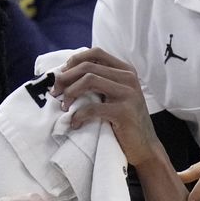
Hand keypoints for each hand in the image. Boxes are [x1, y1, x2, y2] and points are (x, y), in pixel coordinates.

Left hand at [50, 48, 163, 167]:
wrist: (145, 147)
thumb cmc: (124, 121)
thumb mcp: (115, 95)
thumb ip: (101, 82)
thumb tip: (66, 74)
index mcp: (126, 71)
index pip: (96, 53)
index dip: (74, 60)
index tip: (62, 75)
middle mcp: (128, 78)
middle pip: (88, 67)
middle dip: (66, 78)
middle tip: (55, 92)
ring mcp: (128, 94)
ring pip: (89, 80)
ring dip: (70, 93)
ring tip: (64, 106)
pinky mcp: (123, 111)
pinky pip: (92, 107)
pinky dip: (78, 115)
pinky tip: (75, 123)